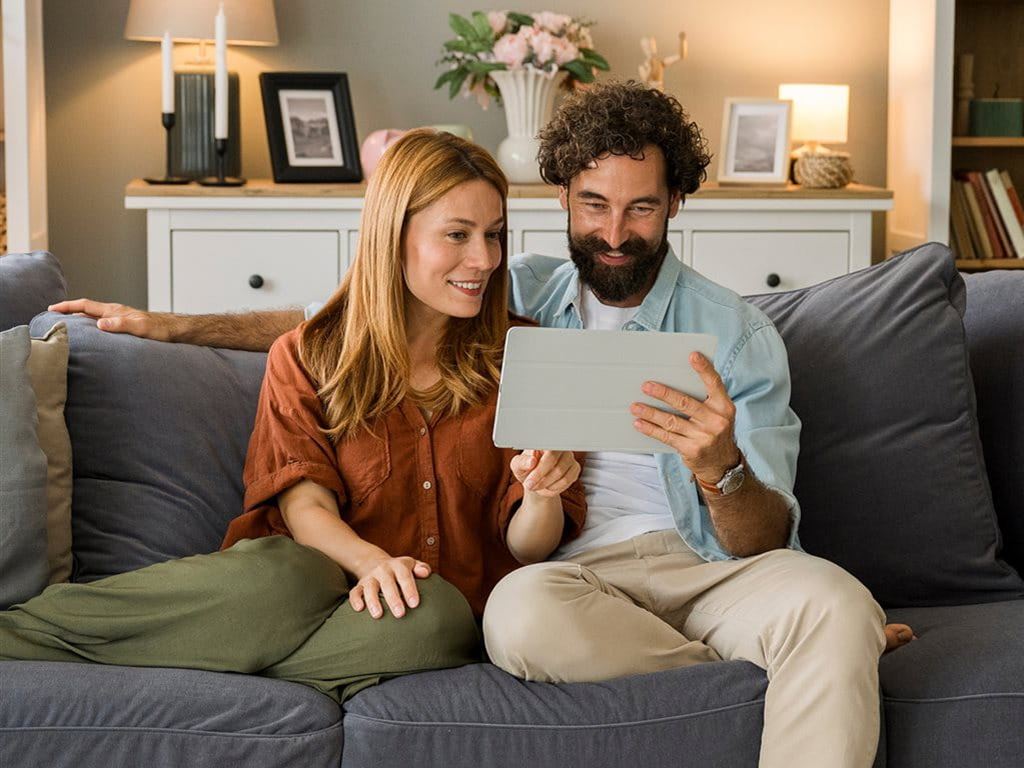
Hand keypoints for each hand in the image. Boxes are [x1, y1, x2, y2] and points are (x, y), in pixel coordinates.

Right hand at [48, 298, 172, 340]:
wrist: (174, 330)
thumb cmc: (159, 329)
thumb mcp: (140, 328)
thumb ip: (120, 325)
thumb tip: (99, 324)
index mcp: (114, 310)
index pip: (85, 305)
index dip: (67, 306)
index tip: (52, 308)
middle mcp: (114, 312)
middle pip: (86, 309)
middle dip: (68, 311)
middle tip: (52, 317)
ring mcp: (119, 318)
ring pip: (93, 317)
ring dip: (79, 319)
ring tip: (66, 326)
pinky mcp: (124, 326)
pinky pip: (102, 324)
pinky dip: (90, 326)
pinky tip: (90, 335)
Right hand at [348, 555, 430, 618]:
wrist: (374, 563)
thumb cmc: (399, 570)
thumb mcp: (411, 565)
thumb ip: (421, 568)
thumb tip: (425, 573)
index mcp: (398, 566)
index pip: (404, 576)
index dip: (409, 589)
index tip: (415, 604)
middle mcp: (383, 570)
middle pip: (387, 583)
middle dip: (393, 599)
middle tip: (400, 614)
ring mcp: (370, 578)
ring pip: (370, 588)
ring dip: (373, 601)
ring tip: (378, 615)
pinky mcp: (359, 585)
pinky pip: (355, 592)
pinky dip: (355, 600)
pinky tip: (359, 609)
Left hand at [510, 450, 580, 496]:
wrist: (536, 483)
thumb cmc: (526, 470)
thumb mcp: (517, 466)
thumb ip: (521, 462)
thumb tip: (531, 461)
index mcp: (544, 441)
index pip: (546, 449)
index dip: (539, 466)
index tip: (529, 474)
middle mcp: (558, 447)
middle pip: (554, 462)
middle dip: (540, 476)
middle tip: (529, 485)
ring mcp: (568, 456)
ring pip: (561, 473)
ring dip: (546, 483)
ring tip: (536, 485)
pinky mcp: (575, 468)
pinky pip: (567, 480)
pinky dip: (555, 487)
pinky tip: (548, 485)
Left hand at [631, 351, 740, 483]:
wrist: (722, 464)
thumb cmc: (714, 430)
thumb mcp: (718, 414)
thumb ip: (704, 398)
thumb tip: (675, 379)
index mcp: (724, 406)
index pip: (714, 384)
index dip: (704, 369)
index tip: (692, 355)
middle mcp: (716, 421)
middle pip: (685, 403)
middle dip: (663, 393)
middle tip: (646, 386)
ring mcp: (704, 437)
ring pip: (671, 421)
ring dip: (650, 413)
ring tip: (635, 406)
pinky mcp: (691, 450)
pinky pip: (666, 436)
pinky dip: (651, 429)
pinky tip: (639, 423)